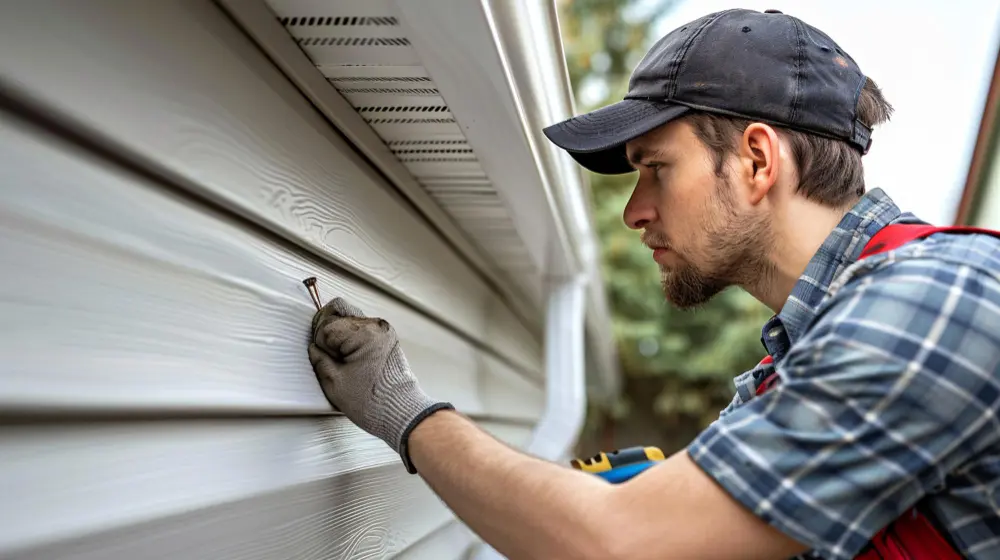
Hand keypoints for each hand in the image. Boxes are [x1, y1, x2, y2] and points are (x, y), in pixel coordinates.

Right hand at [307, 297, 452, 472]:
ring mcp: (384, 330)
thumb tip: (314, 348)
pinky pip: (363, 326)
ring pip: (350, 315)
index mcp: (363, 334)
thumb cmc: (373, 402)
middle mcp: (376, 326)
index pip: (327, 325)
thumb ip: (319, 359)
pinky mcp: (388, 338)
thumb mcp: (334, 383)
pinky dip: (352, 336)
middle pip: (339, 308)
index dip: (320, 343)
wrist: (401, 412)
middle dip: (327, 327)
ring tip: (341, 356)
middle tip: (325, 348)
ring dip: (340, 331)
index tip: (325, 358)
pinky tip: (351, 356)